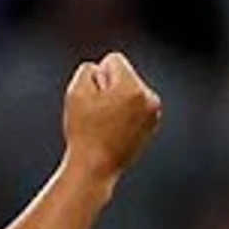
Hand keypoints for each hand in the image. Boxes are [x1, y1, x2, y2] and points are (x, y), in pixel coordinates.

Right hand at [59, 52, 164, 178]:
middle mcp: (149, 98)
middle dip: (110, 88)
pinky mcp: (152, 125)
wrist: (95, 168)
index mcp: (133, 88)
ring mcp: (153, 113)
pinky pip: (135, 107)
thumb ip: (88, 70)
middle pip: (124, 75)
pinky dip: (125, 114)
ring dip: (117, 101)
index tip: (94, 99)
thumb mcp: (75, 92)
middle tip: (98, 115)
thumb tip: (102, 70)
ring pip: (130, 91)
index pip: (113, 60)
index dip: (97, 76)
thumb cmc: (84, 132)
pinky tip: (114, 130)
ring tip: (106, 124)